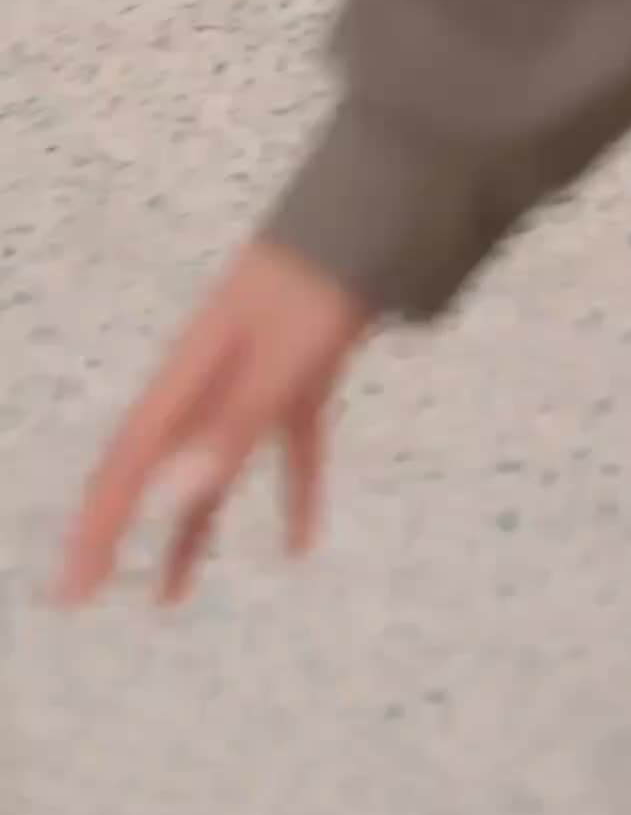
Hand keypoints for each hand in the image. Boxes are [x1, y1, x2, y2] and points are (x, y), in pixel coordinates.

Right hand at [55, 241, 368, 605]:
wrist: (371, 218)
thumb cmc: (318, 284)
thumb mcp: (281, 360)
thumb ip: (233, 428)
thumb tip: (176, 496)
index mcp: (191, 376)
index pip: (128, 465)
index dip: (98, 527)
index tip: (73, 587)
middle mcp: (209, 382)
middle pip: (150, 470)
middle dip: (116, 532)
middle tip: (83, 592)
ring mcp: (253, 380)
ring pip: (208, 470)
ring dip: (190, 531)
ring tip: (169, 597)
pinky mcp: (297, 379)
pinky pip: (284, 450)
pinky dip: (291, 496)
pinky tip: (300, 545)